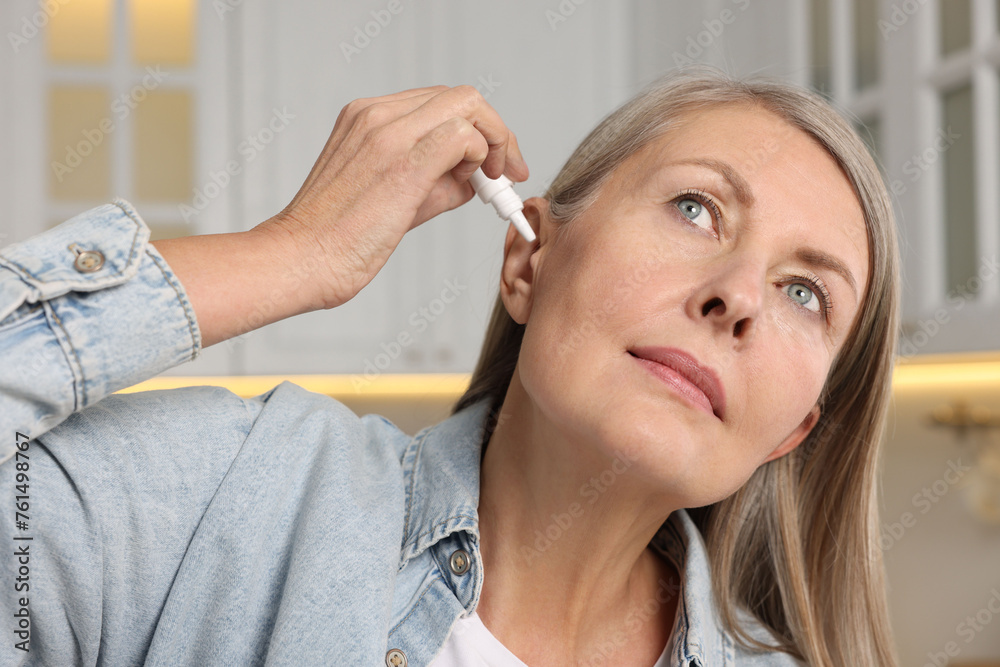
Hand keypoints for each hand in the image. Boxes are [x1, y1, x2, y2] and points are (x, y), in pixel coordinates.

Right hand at [258, 85, 529, 309]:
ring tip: (490, 185)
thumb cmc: (336, 238)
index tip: (494, 164)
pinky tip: (471, 189)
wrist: (300, 259)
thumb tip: (473, 177)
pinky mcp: (403, 159)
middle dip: (497, 132)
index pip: (441, 103)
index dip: (477, 129)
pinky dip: (481, 159)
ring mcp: (389, 132)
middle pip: (461, 97)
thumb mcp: (389, 195)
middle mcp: (377, 115)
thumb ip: (433, 178)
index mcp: (366, 117)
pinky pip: (464, 136)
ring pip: (467, 106)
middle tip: (508, 172)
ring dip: (494, 143)